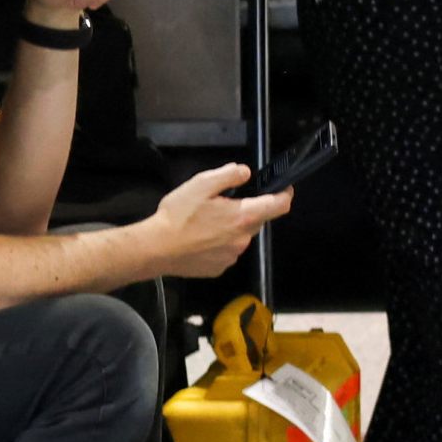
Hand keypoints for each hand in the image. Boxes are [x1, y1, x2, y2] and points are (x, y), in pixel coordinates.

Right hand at [134, 163, 292, 280]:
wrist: (156, 248)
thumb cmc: (178, 214)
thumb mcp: (201, 184)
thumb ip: (228, 175)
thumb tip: (246, 172)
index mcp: (242, 217)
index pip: (278, 206)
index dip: (285, 195)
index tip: (284, 188)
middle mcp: (243, 239)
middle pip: (256, 221)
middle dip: (247, 210)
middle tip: (222, 203)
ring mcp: (232, 257)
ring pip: (240, 237)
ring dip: (232, 228)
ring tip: (206, 223)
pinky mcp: (219, 268)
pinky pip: (227, 252)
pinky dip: (220, 244)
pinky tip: (201, 239)